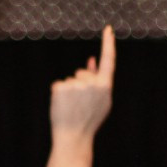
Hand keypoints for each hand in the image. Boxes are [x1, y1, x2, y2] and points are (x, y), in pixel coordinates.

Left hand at [50, 26, 115, 140]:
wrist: (74, 137)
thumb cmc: (89, 120)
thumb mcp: (99, 101)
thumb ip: (98, 80)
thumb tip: (91, 58)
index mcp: (105, 87)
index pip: (108, 61)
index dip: (108, 44)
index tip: (108, 29)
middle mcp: (93, 84)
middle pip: (81, 73)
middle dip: (79, 83)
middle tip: (79, 105)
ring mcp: (76, 86)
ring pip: (70, 81)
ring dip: (68, 92)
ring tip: (71, 109)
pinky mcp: (61, 88)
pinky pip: (59, 86)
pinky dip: (57, 95)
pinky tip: (62, 107)